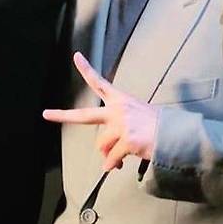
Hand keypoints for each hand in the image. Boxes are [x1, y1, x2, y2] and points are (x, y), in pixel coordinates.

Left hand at [43, 52, 158, 171]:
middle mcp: (118, 111)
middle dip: (62, 115)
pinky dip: (112, 166)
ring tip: (119, 159)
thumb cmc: (159, 127)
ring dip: (108, 155)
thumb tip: (107, 155)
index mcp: (121, 101)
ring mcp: (122, 126)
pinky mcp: (127, 142)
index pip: (100, 83)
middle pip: (84, 116)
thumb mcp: (139, 118)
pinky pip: (111, 159)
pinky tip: (118, 167)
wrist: (177, 136)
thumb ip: (118, 130)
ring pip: (101, 145)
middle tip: (45, 114)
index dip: (87, 70)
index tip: (76, 57)